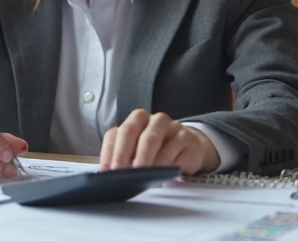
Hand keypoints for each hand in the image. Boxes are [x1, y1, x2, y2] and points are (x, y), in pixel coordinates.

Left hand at [99, 109, 219, 174]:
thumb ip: (124, 157)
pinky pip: (173, 153)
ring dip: (142, 161)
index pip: (117, 133)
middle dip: (123, 154)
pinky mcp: (188, 140)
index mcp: (138, 119)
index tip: (107, 171)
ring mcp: (173, 127)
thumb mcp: (140, 150)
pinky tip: (160, 178)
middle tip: (120, 174)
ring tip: (139, 178)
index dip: (109, 152)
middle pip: (133, 131)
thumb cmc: (159, 149)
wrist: (190, 146)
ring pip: (153, 141)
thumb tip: (109, 174)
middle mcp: (154, 120)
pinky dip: (164, 168)